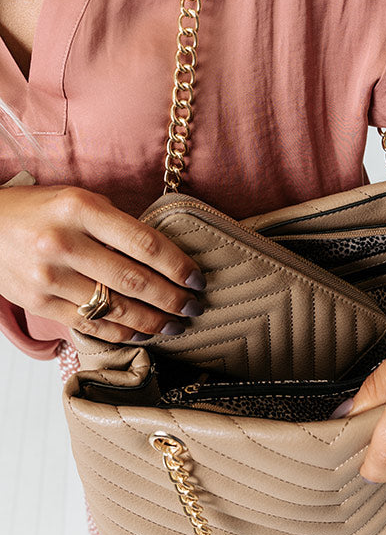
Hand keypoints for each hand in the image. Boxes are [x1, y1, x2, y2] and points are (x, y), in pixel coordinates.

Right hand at [0, 185, 206, 342]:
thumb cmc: (38, 210)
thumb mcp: (78, 200)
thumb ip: (116, 224)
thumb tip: (163, 254)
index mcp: (81, 209)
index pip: (144, 243)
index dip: (177, 265)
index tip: (197, 278)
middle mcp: (64, 243)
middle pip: (134, 281)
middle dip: (171, 299)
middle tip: (193, 307)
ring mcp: (49, 276)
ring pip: (114, 308)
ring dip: (152, 322)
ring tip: (174, 326)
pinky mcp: (39, 303)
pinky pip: (90, 324)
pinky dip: (121, 333)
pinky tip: (141, 334)